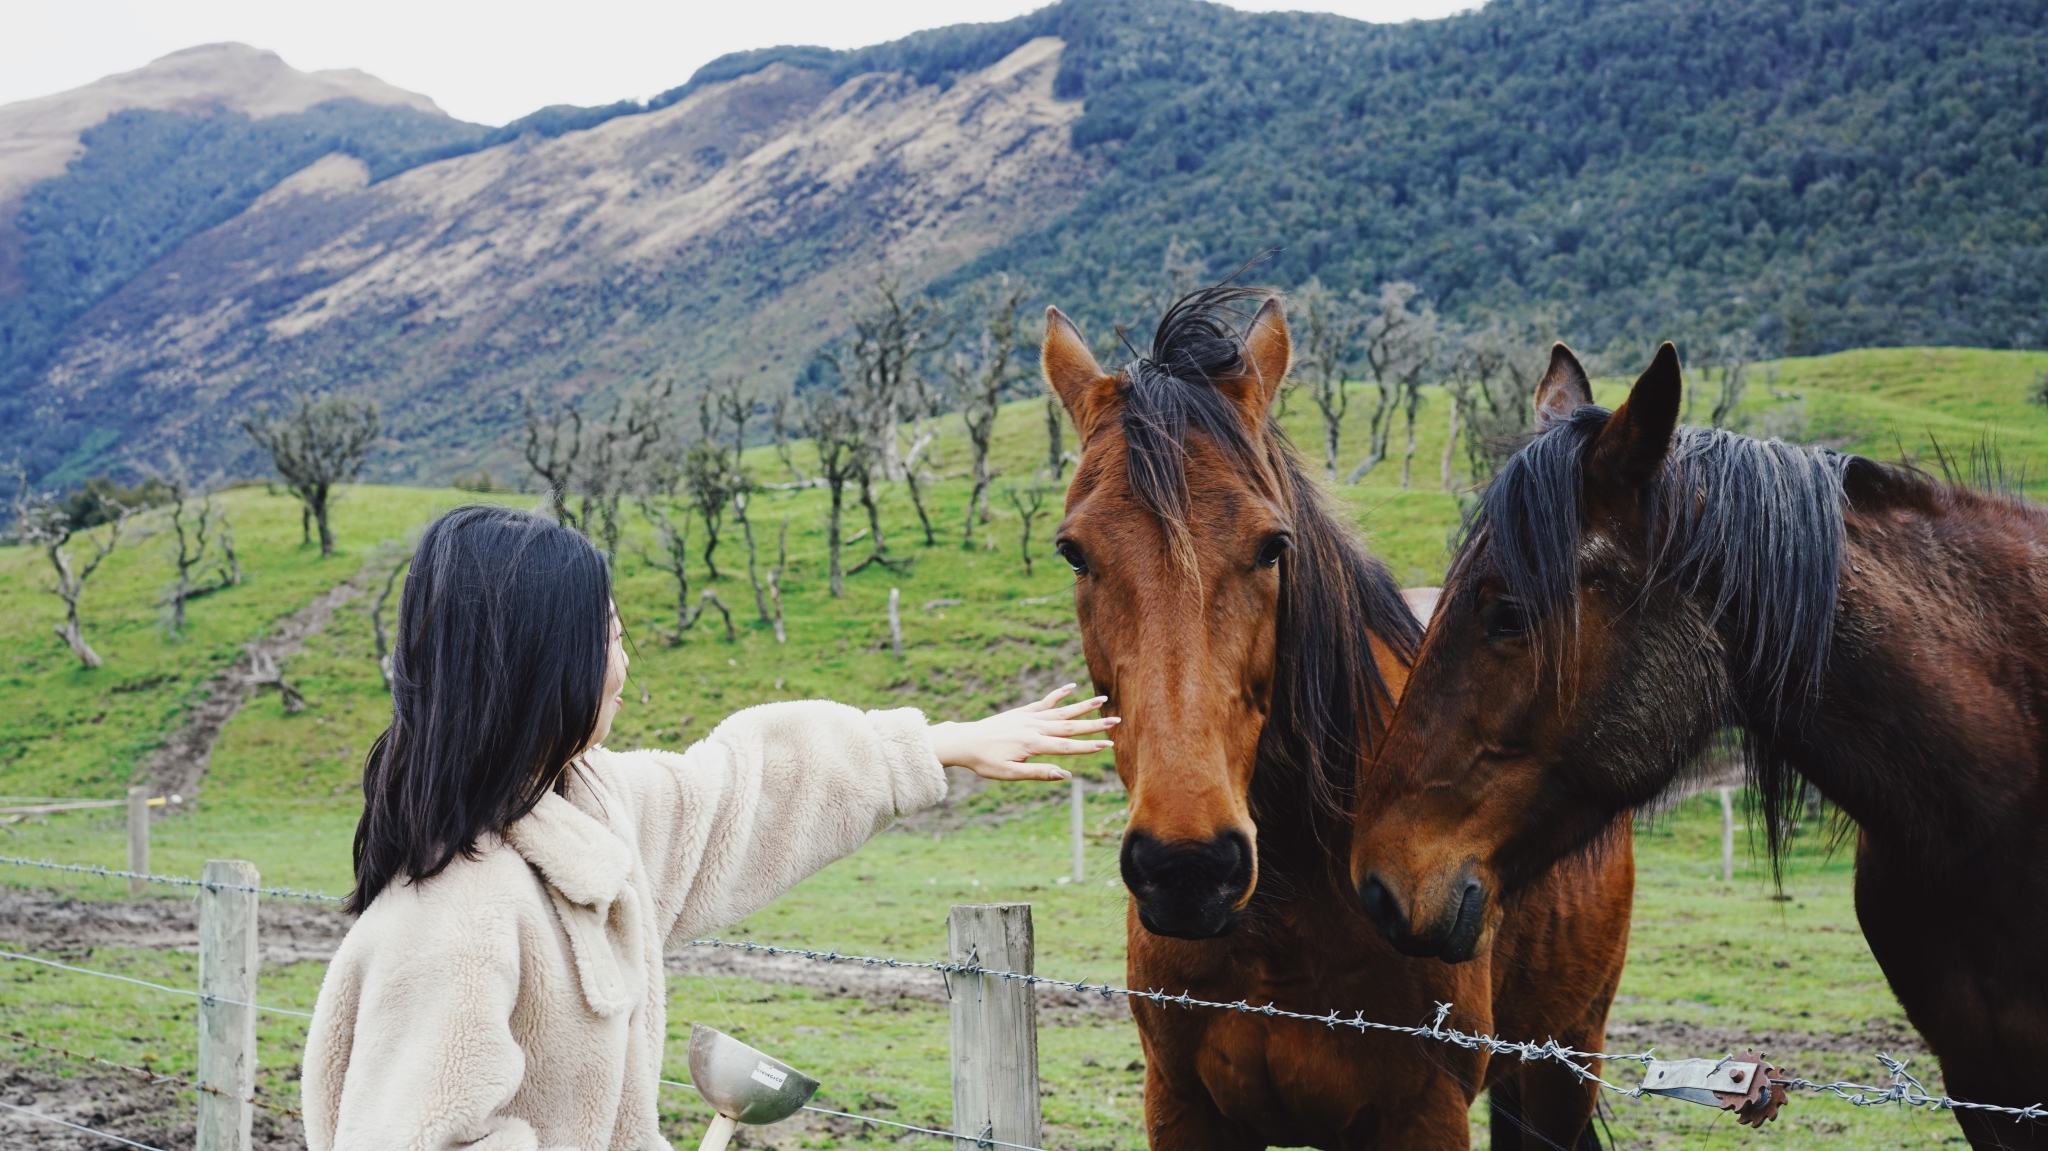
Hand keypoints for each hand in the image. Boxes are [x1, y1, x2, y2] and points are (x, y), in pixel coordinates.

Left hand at [927, 684, 1117, 781]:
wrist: (965, 741)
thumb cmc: (985, 762)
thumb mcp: (1009, 774)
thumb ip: (1037, 773)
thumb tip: (1064, 775)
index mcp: (1032, 744)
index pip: (1066, 746)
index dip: (1088, 746)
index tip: (1108, 745)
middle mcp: (1034, 727)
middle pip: (1070, 726)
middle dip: (1094, 724)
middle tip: (1116, 721)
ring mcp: (1029, 717)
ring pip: (1061, 711)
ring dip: (1083, 706)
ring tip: (1103, 699)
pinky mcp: (1023, 712)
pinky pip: (1044, 701)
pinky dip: (1058, 694)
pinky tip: (1071, 687)